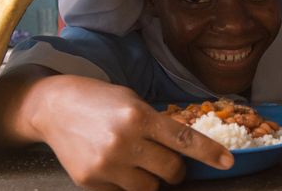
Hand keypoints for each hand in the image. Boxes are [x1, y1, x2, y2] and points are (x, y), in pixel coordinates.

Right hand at [30, 75, 232, 190]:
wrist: (53, 107)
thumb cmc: (100, 100)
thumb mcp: (133, 102)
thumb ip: (158, 124)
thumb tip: (185, 147)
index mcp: (139, 116)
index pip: (184, 139)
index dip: (209, 152)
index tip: (227, 161)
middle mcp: (124, 141)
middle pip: (170, 170)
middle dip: (177, 170)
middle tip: (171, 163)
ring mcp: (106, 164)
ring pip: (149, 187)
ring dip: (152, 179)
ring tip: (140, 162)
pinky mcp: (90, 180)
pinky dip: (126, 182)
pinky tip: (115, 164)